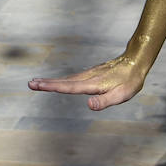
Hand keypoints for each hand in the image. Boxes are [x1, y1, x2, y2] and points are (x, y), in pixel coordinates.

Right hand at [28, 54, 144, 110]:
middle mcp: (88, 77)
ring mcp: (89, 74)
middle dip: (46, 83)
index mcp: (92, 84)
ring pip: (67, 79)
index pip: (69, 87)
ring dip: (52, 81)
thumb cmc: (130, 80)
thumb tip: (88, 105)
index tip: (37, 84)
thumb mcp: (122, 95)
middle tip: (29, 83)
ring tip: (37, 82)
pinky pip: (73, 78)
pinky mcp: (92, 74)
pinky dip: (62, 80)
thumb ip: (105, 101)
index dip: (52, 87)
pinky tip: (58, 83)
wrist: (136, 60)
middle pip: (64, 82)